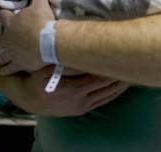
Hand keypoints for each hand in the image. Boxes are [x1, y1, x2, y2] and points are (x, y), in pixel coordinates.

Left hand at [0, 0, 54, 74]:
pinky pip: (10, 68)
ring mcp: (12, 52)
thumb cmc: (42, 21)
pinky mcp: (19, 63)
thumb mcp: (40, 3)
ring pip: (2, 56)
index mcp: (11, 23)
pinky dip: (6, 70)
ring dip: (0, 57)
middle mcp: (8, 38)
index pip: (2, 15)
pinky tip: (3, 72)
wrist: (48, 41)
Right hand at [8, 66, 130, 116]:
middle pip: (107, 87)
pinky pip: (102, 102)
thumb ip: (68, 60)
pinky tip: (121, 86)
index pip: (100, 77)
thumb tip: (85, 49)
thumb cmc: (38, 77)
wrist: (28, 98)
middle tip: (133, 63)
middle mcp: (80, 100)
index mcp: (73, 89)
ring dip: (120, 86)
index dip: (112, 67)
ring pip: (107, 96)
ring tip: (133, 73)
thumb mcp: (50, 66)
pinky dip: (113, 94)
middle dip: (121, 75)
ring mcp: (81, 107)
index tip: (123, 56)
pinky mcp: (81, 110)